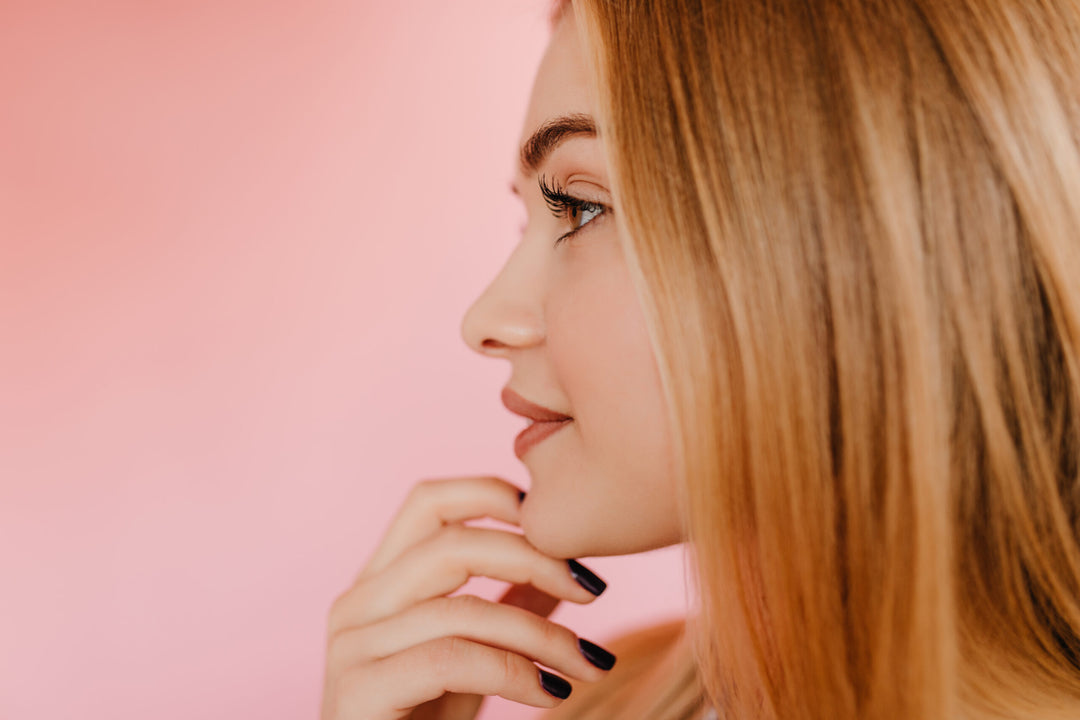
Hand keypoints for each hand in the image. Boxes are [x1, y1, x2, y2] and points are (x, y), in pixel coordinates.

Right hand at [320, 476, 614, 719]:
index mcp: (379, 584)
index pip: (428, 502)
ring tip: (587, 663)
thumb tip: (563, 567)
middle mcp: (357, 605)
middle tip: (592, 588)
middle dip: (533, 557)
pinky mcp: (358, 690)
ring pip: (461, 608)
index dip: (491, 494)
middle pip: (449, 543)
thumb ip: (508, 609)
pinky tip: (549, 694)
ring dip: (539, 634)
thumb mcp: (478, 661)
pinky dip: (512, 671)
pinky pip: (450, 659)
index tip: (557, 524)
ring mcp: (351, 646)